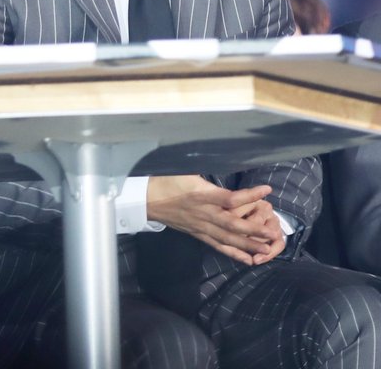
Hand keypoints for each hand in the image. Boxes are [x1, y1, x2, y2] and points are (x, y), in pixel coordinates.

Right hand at [147, 175, 280, 264]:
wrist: (146, 199)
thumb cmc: (166, 180)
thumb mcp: (187, 170)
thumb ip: (207, 173)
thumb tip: (224, 161)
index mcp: (202, 195)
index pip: (230, 198)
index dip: (250, 195)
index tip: (267, 189)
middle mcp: (204, 214)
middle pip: (232, 225)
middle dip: (254, 230)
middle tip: (272, 232)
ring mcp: (201, 227)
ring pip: (227, 239)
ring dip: (248, 245)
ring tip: (266, 249)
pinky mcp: (197, 234)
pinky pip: (218, 246)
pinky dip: (233, 254)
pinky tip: (248, 259)